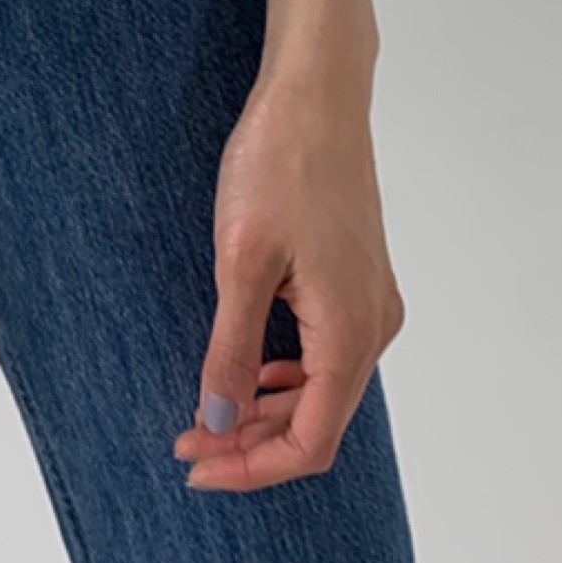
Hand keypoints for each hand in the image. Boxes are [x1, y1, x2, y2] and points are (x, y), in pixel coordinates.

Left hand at [172, 61, 405, 492]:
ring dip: (264, 410)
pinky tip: (246, 369)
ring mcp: (371, 303)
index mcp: (352, 332)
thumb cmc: (279, 165)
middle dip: (251, 441)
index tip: (196, 463)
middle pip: (318, 422)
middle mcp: (374, 327)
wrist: (316, 95)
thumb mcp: (241, 262)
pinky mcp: (358, 281)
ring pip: (322, 389)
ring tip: (206, 411)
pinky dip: (284, 376)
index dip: (252, 467)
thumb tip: (217, 418)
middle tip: (187, 440)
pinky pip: (326, 352)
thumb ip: (230, 348)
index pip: (310, 442)